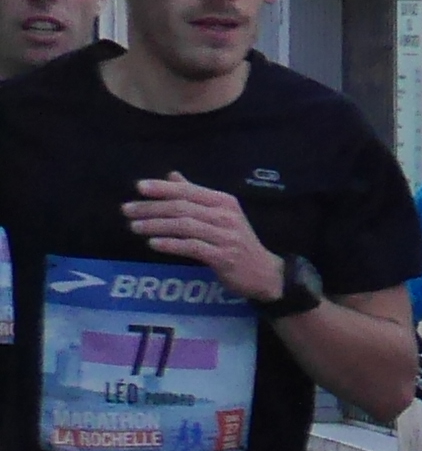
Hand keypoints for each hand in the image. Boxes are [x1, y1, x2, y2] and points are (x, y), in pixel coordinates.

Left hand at [123, 174, 276, 297]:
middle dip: (152, 208)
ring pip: (184, 226)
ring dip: (156, 225)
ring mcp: (226, 236)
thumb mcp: (220, 214)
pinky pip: (192, 247)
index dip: (163, 188)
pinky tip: (153, 243)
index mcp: (224, 202)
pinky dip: (171, 244)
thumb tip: (172, 176)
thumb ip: (196, 195)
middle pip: (183, 207)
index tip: (139, 187)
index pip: (189, 191)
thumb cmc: (238, 242)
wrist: (265, 273)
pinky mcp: (224, 257)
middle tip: (127, 210)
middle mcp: (226, 216)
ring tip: (134, 227)